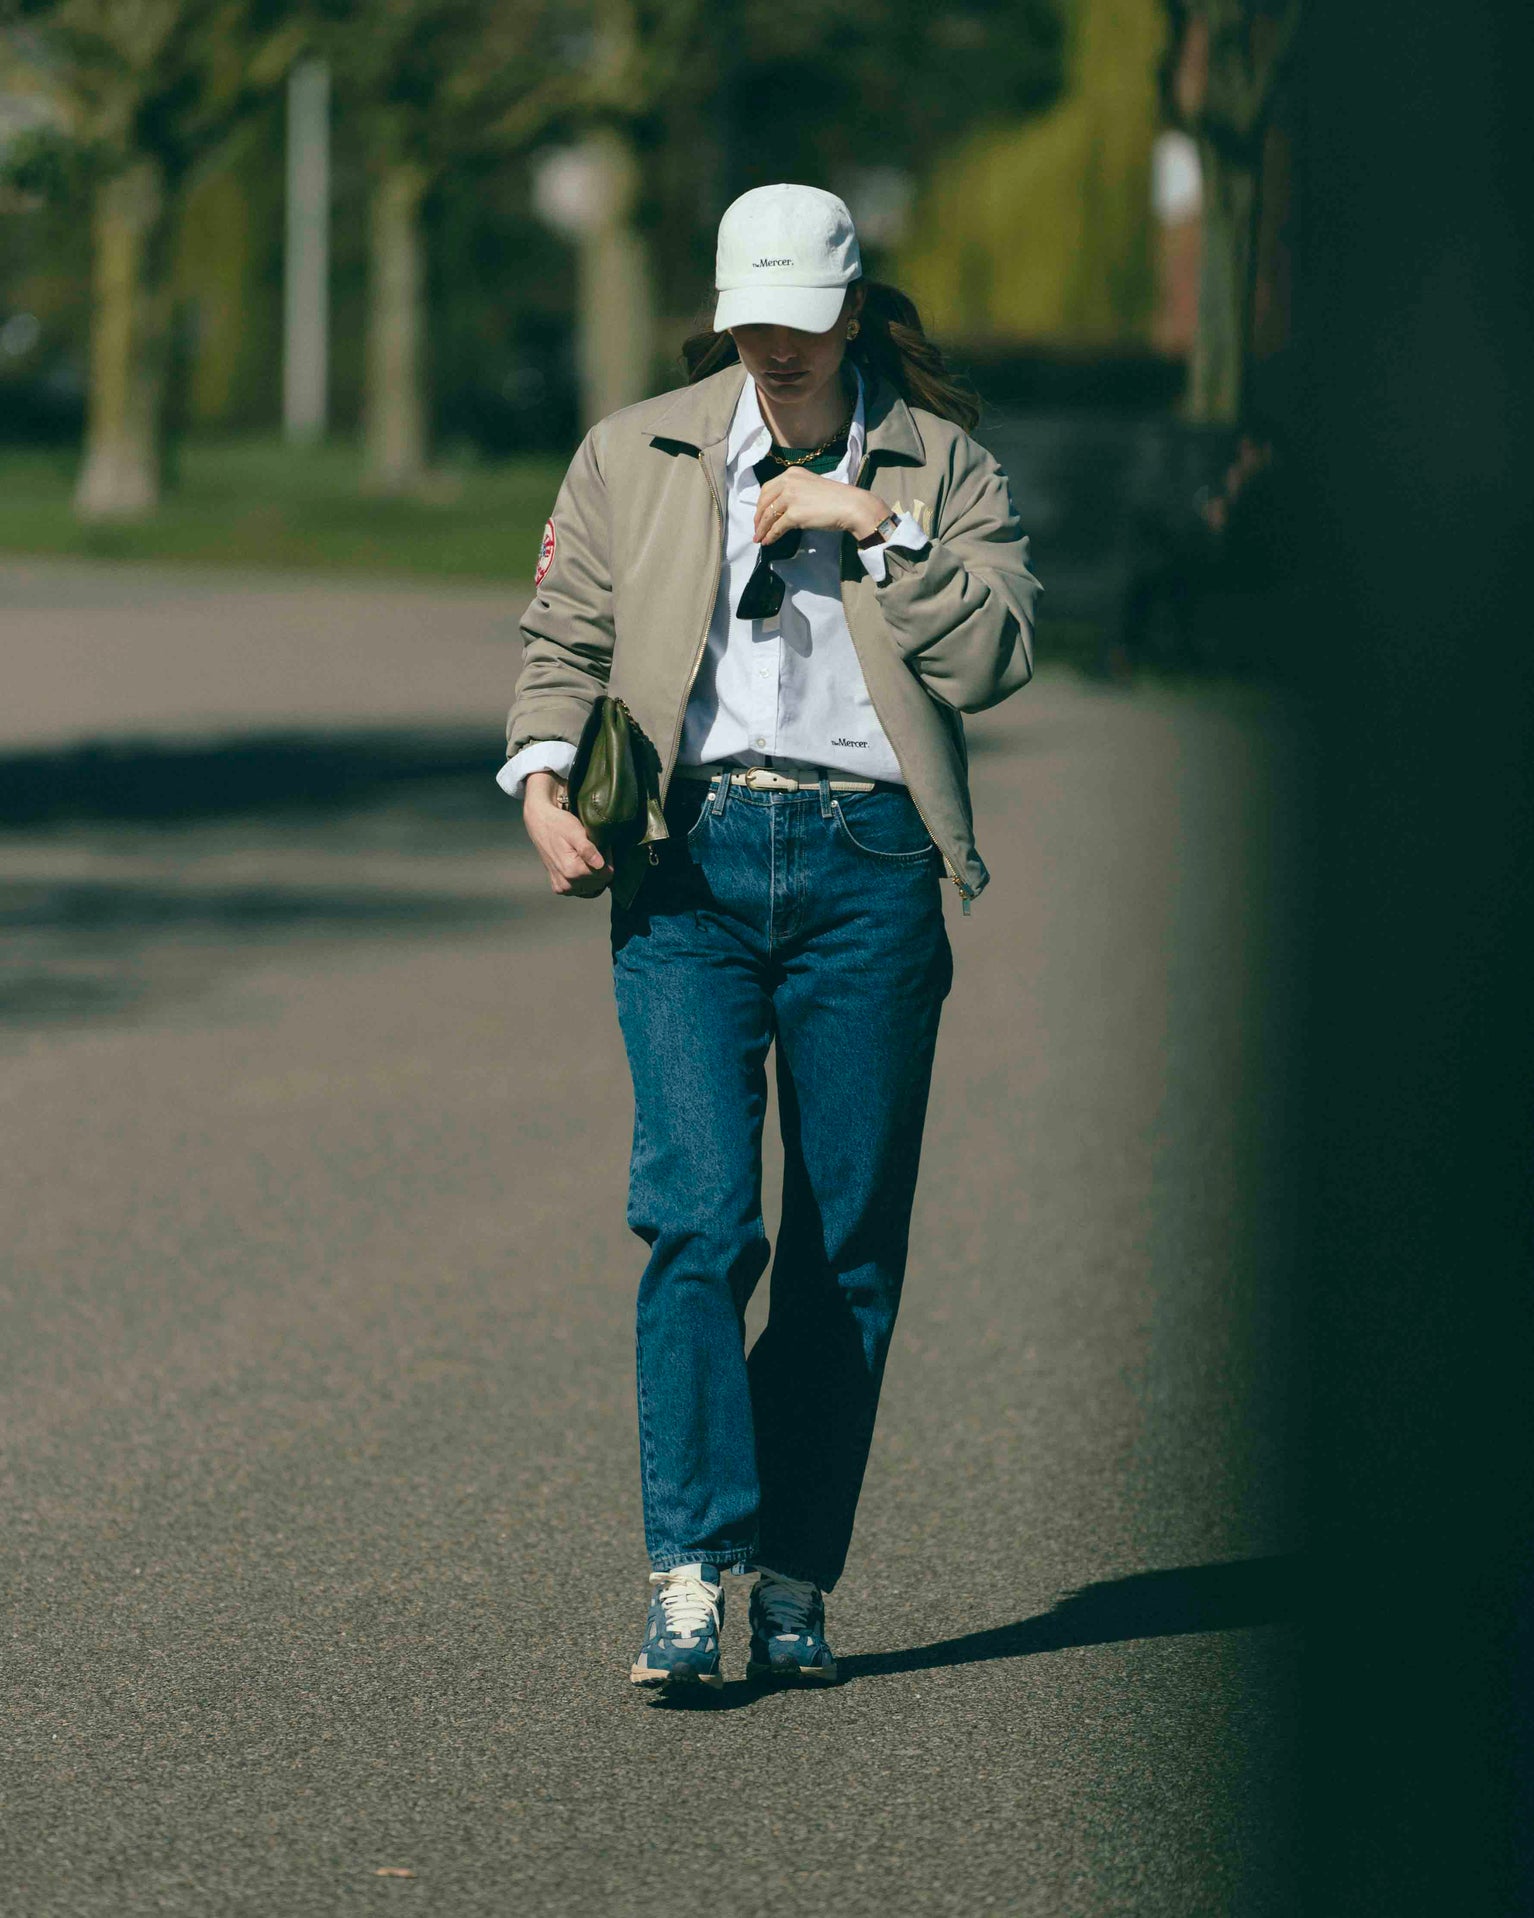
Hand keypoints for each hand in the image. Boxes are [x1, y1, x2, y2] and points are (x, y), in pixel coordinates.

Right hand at [522, 772, 614, 897]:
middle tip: (594, 851)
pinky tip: (580, 866)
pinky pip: (581, 890)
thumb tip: (600, 865)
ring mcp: (562, 888)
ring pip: (592, 888)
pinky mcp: (559, 888)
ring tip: (586, 857)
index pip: (606, 875)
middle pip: (599, 883)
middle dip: (601, 868)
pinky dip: (584, 881)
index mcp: (572, 871)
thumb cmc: (559, 824)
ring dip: (593, 875)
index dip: (607, 861)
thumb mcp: (575, 832)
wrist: (540, 824)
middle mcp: (567, 883)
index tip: (602, 847)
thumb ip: (587, 849)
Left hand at [753, 467, 892, 545]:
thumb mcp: (810, 487)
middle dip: (758, 516)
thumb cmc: (836, 498)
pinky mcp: (794, 514)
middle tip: (757, 528)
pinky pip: (777, 527)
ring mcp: (790, 497)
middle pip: (764, 501)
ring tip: (759, 538)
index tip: (760, 514)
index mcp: (792, 473)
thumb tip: (780, 510)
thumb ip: (794, 493)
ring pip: (768, 515)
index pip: (768, 488)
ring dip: (761, 528)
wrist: (850, 505)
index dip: (761, 504)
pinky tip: (768, 541)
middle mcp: (788, 482)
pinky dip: (770, 535)